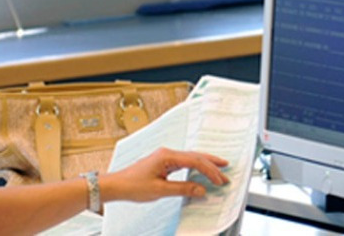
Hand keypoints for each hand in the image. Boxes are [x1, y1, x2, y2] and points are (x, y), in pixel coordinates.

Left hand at [99, 147, 228, 203]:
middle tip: (226, 171)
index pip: (194, 161)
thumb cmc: (134, 186)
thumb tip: (201, 190)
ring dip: (205, 163)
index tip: (220, 180)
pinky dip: (195, 166)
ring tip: (219, 168)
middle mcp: (167, 153)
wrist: (117, 185)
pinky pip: (183, 162)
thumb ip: (182, 189)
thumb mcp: (160, 190)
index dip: (209, 171)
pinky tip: (201, 170)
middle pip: (195, 156)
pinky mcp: (163, 162)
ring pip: (190, 157)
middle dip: (211, 164)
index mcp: (167, 156)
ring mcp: (165, 156)